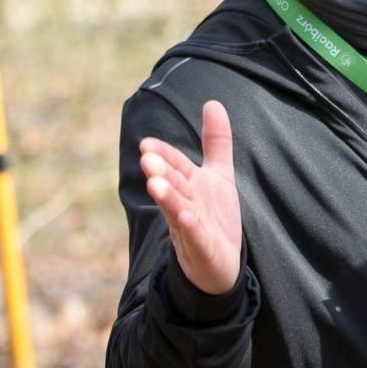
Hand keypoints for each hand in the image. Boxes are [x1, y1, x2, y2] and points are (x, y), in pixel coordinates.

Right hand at [139, 100, 241, 295]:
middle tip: (147, 159)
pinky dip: (191, 228)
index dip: (163, 155)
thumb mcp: (219, 174)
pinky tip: (188, 219)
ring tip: (155, 185)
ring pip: (177, 211)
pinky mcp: (202, 250)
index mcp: (189, 185)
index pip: (174, 166)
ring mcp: (191, 229)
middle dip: (161, 172)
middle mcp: (185, 204)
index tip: (146, 144)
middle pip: (173, 186)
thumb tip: (212, 102)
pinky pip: (195, 238)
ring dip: (167, 198)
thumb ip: (216, 141)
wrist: (220, 264)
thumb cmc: (215, 216)